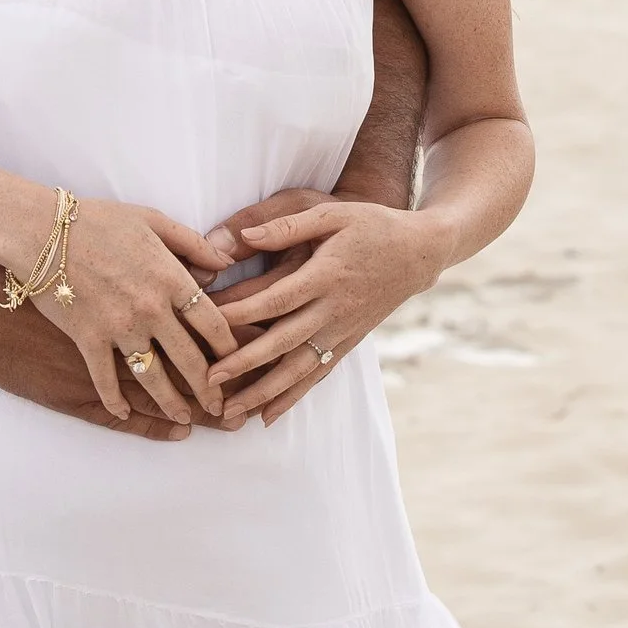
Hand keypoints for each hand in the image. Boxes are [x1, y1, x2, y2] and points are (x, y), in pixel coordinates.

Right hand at [26, 196, 240, 425]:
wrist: (41, 230)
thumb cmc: (97, 220)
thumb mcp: (152, 220)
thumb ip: (193, 243)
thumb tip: (225, 263)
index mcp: (169, 278)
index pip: (212, 322)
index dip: (229, 347)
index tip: (238, 363)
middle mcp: (149, 308)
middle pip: (189, 359)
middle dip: (209, 388)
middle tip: (220, 408)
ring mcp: (117, 327)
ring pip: (153, 377)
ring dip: (171, 403)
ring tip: (184, 418)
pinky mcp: (87, 340)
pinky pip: (105, 379)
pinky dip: (114, 400)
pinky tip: (123, 411)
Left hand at [206, 191, 441, 425]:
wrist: (419, 252)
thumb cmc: (371, 225)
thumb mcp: (332, 213)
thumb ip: (288, 226)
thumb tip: (245, 235)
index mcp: (325, 275)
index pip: (276, 299)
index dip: (241, 313)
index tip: (208, 324)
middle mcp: (333, 309)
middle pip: (283, 341)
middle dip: (245, 363)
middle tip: (209, 380)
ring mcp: (343, 330)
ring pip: (299, 368)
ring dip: (264, 391)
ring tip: (232, 412)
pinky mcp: (349, 342)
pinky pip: (318, 374)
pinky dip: (293, 396)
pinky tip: (269, 414)